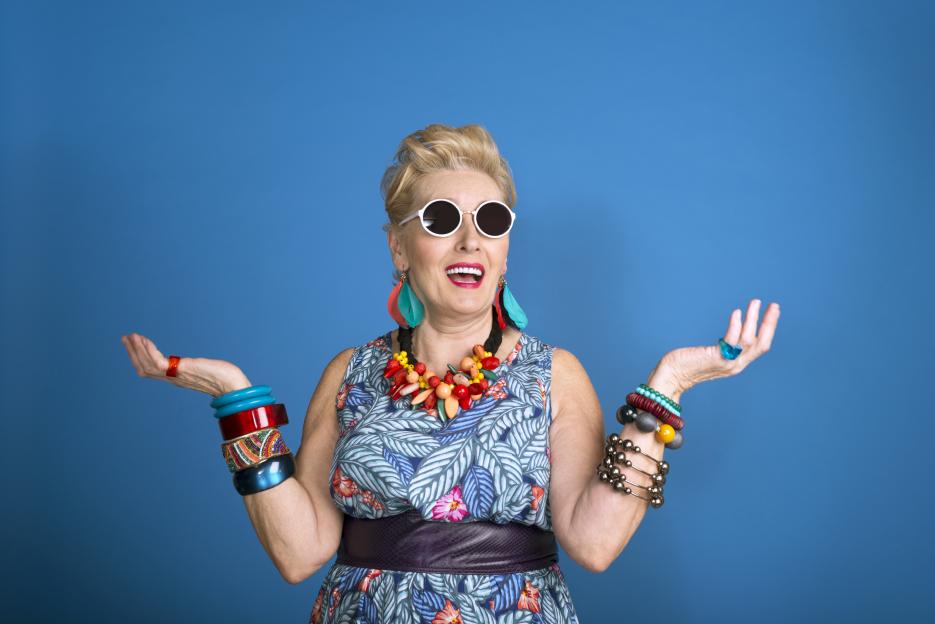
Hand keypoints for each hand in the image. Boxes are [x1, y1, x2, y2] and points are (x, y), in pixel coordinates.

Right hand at [120, 332, 250, 397]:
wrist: (234, 387)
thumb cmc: (225, 379)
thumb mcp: (205, 370)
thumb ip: (196, 368)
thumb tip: (199, 365)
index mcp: (176, 379)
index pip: (151, 370)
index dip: (140, 358)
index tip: (134, 344)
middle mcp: (173, 379)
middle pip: (144, 368)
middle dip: (134, 353)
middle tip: (126, 338)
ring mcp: (176, 375)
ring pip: (147, 364)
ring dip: (137, 350)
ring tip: (130, 336)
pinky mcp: (182, 370)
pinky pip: (158, 362)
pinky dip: (148, 350)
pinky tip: (143, 340)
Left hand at [660, 298, 780, 393]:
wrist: (670, 377)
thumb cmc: (686, 364)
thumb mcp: (711, 356)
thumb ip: (723, 349)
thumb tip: (729, 337)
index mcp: (736, 364)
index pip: (760, 347)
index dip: (768, 330)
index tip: (771, 312)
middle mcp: (736, 365)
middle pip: (761, 344)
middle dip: (770, 324)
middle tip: (774, 305)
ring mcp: (727, 363)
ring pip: (749, 340)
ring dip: (754, 319)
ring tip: (755, 302)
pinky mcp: (716, 358)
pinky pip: (731, 340)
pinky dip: (736, 325)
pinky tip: (736, 313)